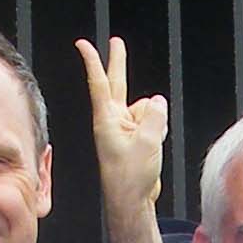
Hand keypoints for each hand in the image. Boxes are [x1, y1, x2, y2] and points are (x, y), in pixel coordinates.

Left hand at [77, 35, 169, 242]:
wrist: (132, 200)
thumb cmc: (131, 176)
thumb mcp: (147, 141)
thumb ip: (155, 115)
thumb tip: (158, 101)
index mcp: (107, 119)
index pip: (99, 84)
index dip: (93, 62)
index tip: (83, 44)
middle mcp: (114, 120)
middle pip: (118, 84)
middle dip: (118, 62)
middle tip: (116, 41)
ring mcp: (126, 127)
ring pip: (148, 108)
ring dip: (154, 122)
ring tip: (148, 146)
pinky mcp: (137, 136)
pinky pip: (154, 121)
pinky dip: (158, 130)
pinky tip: (154, 146)